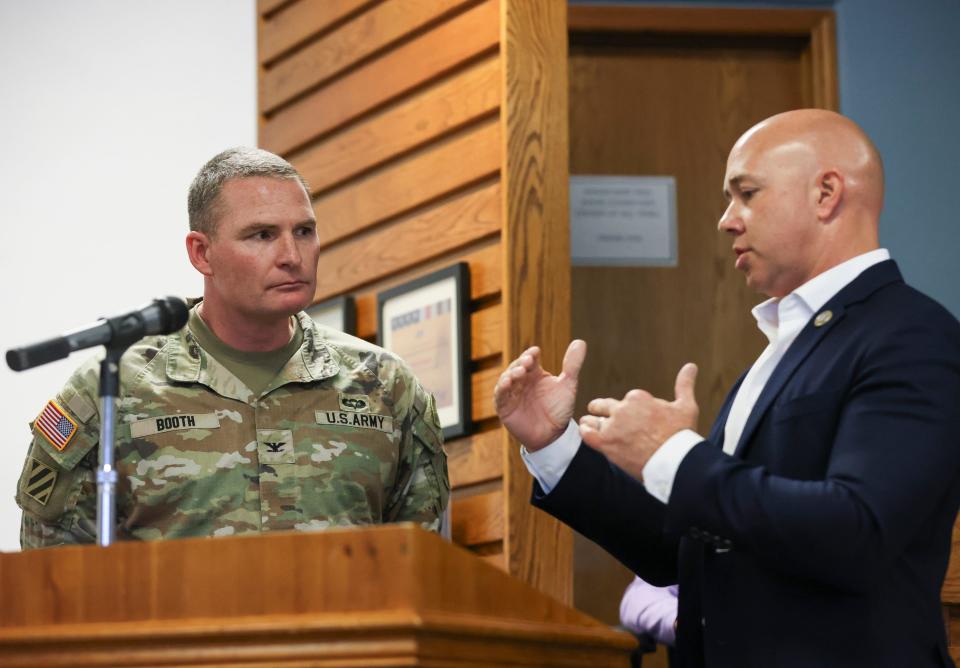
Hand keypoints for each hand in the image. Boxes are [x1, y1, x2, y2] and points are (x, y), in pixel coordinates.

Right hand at [494, 340, 586, 450]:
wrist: (553, 436)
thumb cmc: (559, 410)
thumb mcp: (568, 385)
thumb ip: (573, 365)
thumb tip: (581, 341)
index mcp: (535, 373)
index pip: (530, 359)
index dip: (531, 354)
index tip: (536, 352)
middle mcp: (522, 380)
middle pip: (517, 366)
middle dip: (521, 363)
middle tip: (528, 362)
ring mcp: (512, 393)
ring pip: (507, 378)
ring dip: (511, 373)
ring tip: (519, 372)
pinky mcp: (504, 406)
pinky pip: (500, 395)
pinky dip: (501, 388)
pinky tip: (507, 383)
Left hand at [579, 363, 698, 479]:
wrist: (675, 461)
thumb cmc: (682, 435)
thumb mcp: (686, 406)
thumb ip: (684, 384)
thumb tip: (691, 366)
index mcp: (638, 397)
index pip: (626, 400)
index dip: (629, 410)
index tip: (633, 418)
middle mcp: (622, 409)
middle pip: (604, 406)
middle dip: (602, 409)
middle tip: (600, 413)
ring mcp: (613, 426)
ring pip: (594, 420)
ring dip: (592, 422)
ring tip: (591, 424)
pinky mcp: (606, 443)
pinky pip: (588, 434)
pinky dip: (586, 432)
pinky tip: (588, 432)